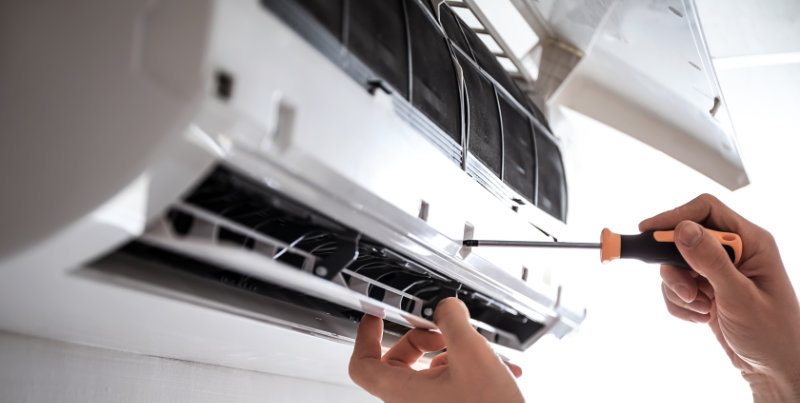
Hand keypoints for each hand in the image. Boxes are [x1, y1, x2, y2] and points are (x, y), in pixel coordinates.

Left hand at [348, 298, 524, 402]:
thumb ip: (453, 320)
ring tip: (475, 348)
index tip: (376, 317)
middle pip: (397, 361)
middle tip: (440, 331)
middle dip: (420, 339)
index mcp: (403, 392)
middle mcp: (411, 402)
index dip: (365, 336)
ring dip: (449, 351)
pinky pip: (447, 381)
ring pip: (425, 370)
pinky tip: (495, 365)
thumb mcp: (472, 353)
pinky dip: (465, 367)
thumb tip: (446, 307)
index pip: (362, 364)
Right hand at [640, 194, 799, 400]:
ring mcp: (719, 272)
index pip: (706, 211)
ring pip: (676, 266)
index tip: (648, 231)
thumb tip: (682, 229)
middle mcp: (734, 253)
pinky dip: (680, 304)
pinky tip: (701, 317)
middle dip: (676, 267)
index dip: (675, 217)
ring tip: (701, 309)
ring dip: (679, 290)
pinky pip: (676, 287)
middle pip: (684, 239)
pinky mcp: (707, 290)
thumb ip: (710, 261)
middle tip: (682, 290)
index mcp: (751, 243)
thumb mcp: (739, 297)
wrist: (774, 371)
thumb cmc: (773, 336)